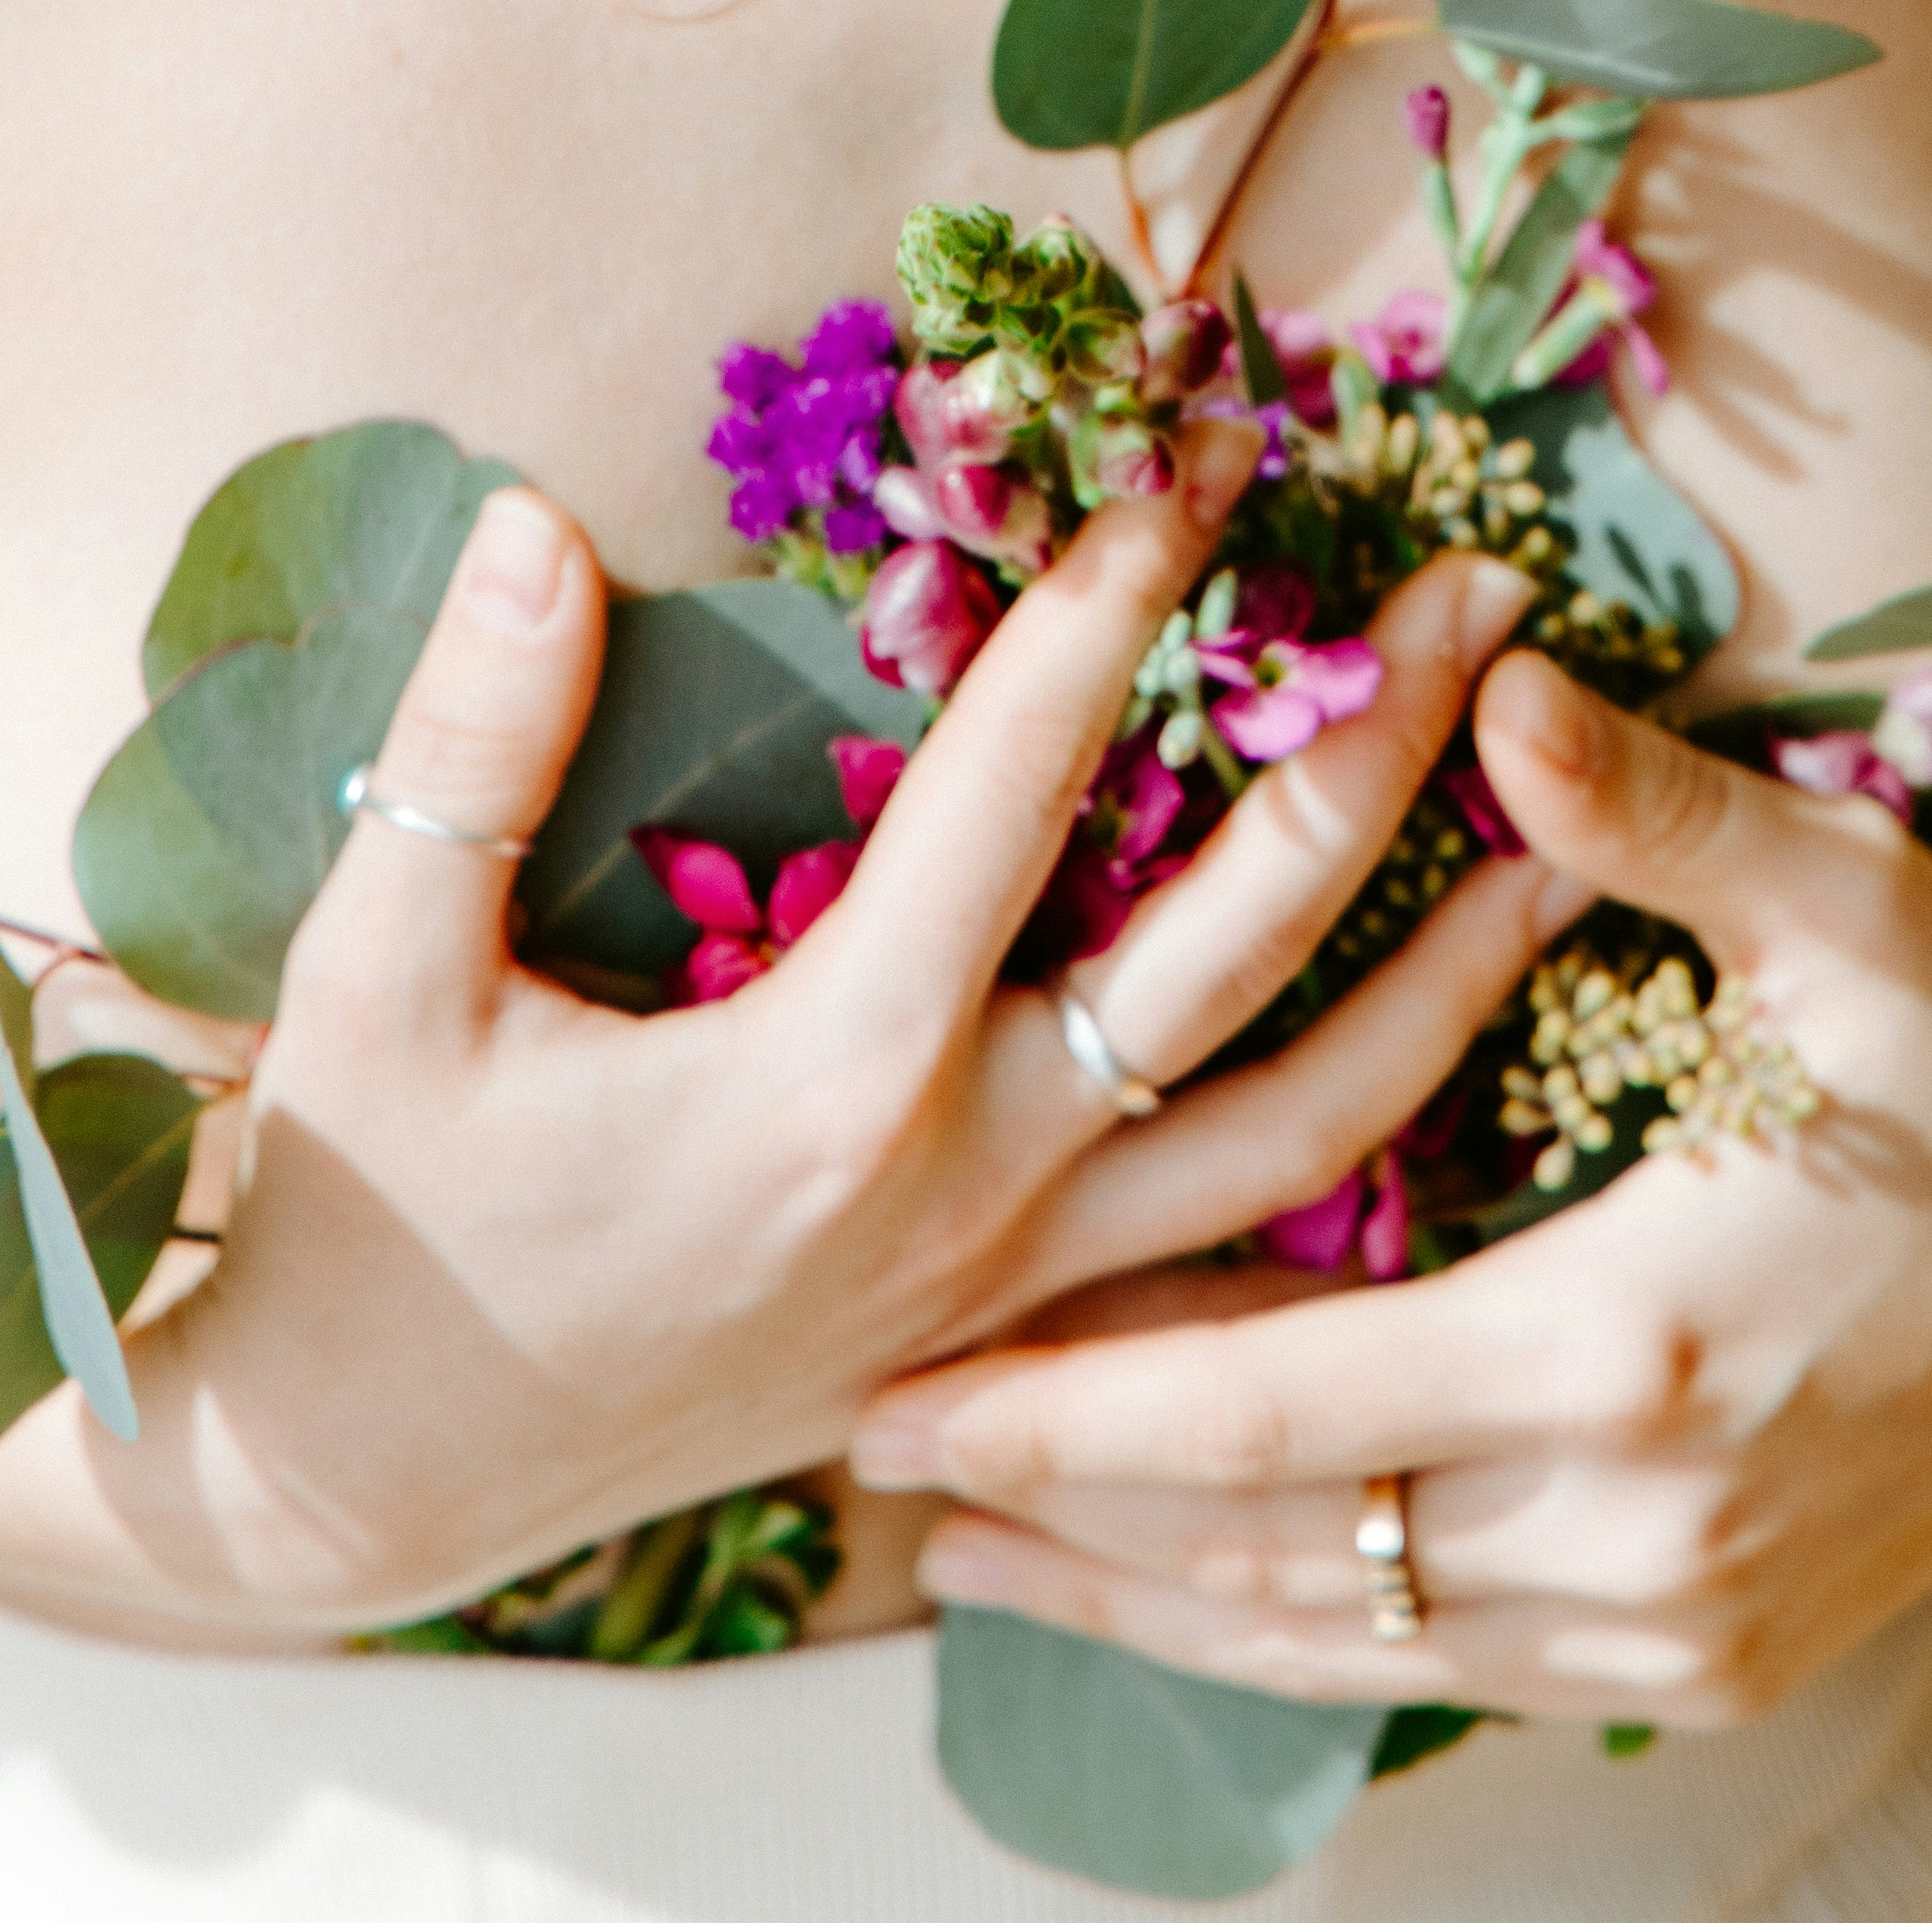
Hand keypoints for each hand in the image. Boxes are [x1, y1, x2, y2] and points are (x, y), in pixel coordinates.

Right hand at [125, 458, 1563, 1633]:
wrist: (353, 1483)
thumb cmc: (365, 1217)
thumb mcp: (372, 977)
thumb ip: (465, 748)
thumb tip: (533, 522)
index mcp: (831, 1068)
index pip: (1022, 782)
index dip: (1113, 596)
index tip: (1207, 448)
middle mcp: (965, 1178)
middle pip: (1236, 945)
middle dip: (1372, 753)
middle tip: (1487, 597)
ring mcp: (1013, 1282)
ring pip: (1300, 1127)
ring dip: (1447, 976)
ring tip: (1578, 845)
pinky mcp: (1016, 1346)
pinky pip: (1248, 1264)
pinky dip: (1373, 1168)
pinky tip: (1459, 1087)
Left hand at [850, 647, 1931, 1725]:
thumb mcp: (1839, 902)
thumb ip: (1652, 810)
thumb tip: (1498, 684)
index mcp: (1622, 1346)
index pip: (1268, 1407)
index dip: (1067, 1406)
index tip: (901, 1391)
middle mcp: (1635, 1523)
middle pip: (1269, 1554)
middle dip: (1055, 1518)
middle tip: (872, 1472)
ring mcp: (1677, 1615)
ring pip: (1345, 1641)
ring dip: (1154, 1603)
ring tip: (983, 1556)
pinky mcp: (1714, 1650)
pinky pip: (1453, 1668)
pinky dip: (1306, 1635)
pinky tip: (1205, 1596)